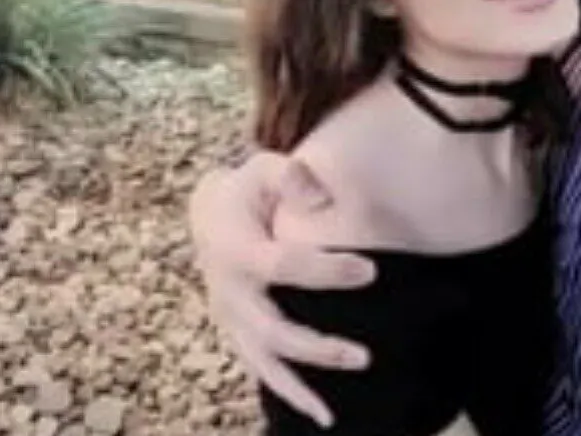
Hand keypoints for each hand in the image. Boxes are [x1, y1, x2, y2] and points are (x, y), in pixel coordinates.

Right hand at [189, 148, 376, 426]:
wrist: (209, 213)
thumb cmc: (248, 190)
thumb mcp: (263, 168)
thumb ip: (289, 175)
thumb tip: (319, 197)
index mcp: (235, 247)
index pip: (282, 265)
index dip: (325, 271)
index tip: (370, 271)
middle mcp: (228, 290)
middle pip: (272, 329)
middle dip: (316, 347)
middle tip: (363, 356)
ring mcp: (230, 317)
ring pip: (261, 361)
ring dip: (298, 387)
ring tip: (331, 413)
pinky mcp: (236, 332)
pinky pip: (259, 367)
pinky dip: (286, 392)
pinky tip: (319, 412)